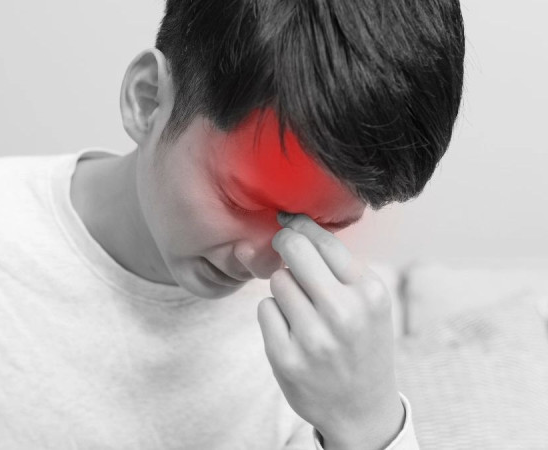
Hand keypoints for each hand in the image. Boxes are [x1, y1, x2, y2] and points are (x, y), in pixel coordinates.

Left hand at [257, 212, 404, 449]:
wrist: (361, 408)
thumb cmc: (363, 344)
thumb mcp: (371, 303)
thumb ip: (340, 267)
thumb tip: (296, 224)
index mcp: (370, 293)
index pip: (324, 241)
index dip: (301, 227)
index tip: (290, 222)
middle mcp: (343, 314)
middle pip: (293, 250)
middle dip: (285, 246)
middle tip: (284, 249)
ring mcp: (313, 338)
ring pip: (277, 281)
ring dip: (284, 288)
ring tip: (302, 307)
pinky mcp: (285, 358)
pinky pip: (265, 309)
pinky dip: (274, 314)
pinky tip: (291, 329)